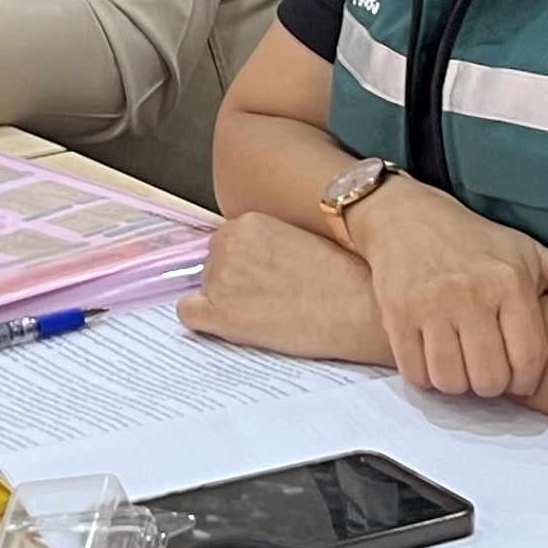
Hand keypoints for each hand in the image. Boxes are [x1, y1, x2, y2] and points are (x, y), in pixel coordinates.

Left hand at [178, 209, 388, 364]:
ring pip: (204, 288)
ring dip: (226, 301)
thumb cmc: (342, 275)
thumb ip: (266, 243)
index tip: (263, 277)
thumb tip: (252, 262)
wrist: (358, 307)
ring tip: (266, 312)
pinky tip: (229, 325)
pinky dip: (203, 320)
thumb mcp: (300, 238)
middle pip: (212, 263)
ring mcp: (221, 279)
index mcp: (248, 221)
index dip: (245, 264)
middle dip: (234, 281)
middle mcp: (228, 244)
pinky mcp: (221, 314)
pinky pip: (189, 314)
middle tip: (268, 297)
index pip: (227, 242)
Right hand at [344, 176, 547, 397]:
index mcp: (509, 282)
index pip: (527, 361)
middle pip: (489, 379)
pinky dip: (426, 376)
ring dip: (458, 383)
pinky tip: (433, 358)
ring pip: (451, 381)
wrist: (404, 216)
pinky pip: (415, 373)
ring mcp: (430, 306)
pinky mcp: (397, 315)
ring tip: (460, 364)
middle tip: (486, 367)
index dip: (525, 383)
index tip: (518, 378)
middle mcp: (470, 294)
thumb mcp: (527, 252)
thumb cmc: (471, 238)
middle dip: (490, 384)